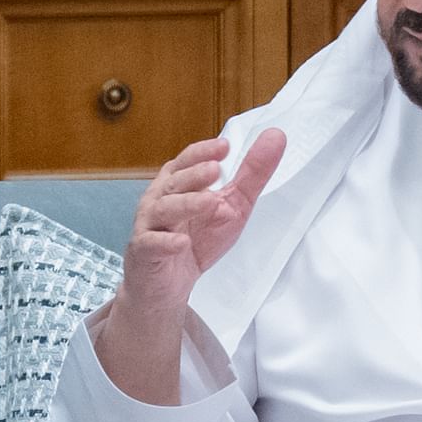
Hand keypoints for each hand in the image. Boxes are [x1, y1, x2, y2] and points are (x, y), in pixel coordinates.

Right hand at [88, 128, 283, 404]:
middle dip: (194, 175)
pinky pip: (151, 244)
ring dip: (187, 204)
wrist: (167, 286)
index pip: (186, 161)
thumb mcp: (233, 206)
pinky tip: (182, 242)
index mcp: (178, 184)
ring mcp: (149, 225)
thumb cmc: (196, 239)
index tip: (224, 146)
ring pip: (163, 209)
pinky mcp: (144, 253)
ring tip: (212, 203)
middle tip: (216, 170)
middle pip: (174, 182)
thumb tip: (276, 135)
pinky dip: (166, 242)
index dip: (202, 152)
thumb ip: (251, 174)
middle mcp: (159, 199)